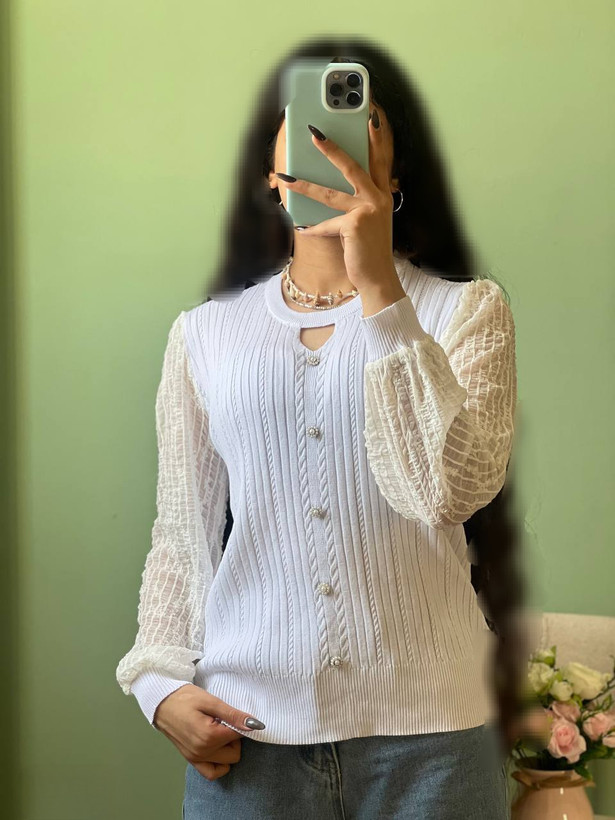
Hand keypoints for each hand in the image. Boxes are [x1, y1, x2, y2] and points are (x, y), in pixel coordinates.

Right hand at [153, 684, 264, 780]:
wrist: (161, 702)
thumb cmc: (184, 698)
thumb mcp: (210, 701)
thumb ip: (233, 715)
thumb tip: (255, 725)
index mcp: (209, 736)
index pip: (239, 736)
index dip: (239, 724)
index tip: (231, 715)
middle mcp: (203, 752)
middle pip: (235, 753)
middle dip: (235, 738)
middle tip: (223, 722)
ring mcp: (196, 758)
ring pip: (226, 763)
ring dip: (227, 749)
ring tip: (218, 732)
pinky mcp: (191, 760)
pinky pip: (211, 773)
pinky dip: (219, 765)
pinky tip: (218, 749)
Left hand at [275, 112, 401, 295]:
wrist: (378, 277)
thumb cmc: (370, 249)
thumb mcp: (368, 222)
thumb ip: (357, 203)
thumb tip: (330, 189)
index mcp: (383, 195)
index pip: (381, 159)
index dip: (377, 138)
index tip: (371, 117)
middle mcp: (378, 199)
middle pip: (353, 166)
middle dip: (332, 148)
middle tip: (314, 133)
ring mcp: (367, 210)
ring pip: (330, 194)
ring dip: (305, 185)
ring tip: (285, 176)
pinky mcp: (354, 225)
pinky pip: (325, 225)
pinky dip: (312, 229)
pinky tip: (300, 227)